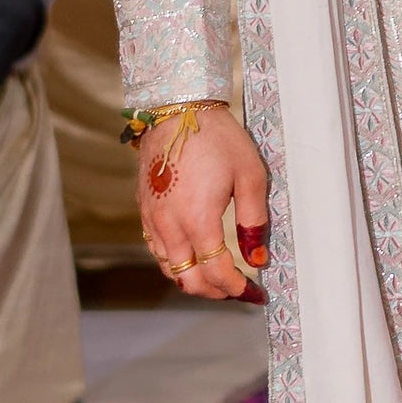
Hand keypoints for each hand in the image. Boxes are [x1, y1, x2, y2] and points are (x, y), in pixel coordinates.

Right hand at [138, 100, 269, 299]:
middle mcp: (169, 225)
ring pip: (169, 268)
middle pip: (188, 280)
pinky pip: (157, 250)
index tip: (254, 292)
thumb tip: (257, 258)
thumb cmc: (218, 138)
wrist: (177, 110)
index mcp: (197, 219)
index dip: (236, 288)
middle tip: (237, 290)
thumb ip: (254, 221)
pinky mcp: (144, 210)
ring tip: (219, 276)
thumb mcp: (250, 175)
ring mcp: (151, 219)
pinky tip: (194, 256)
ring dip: (194, 280)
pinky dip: (176, 263)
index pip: (216, 272)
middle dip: (214, 292)